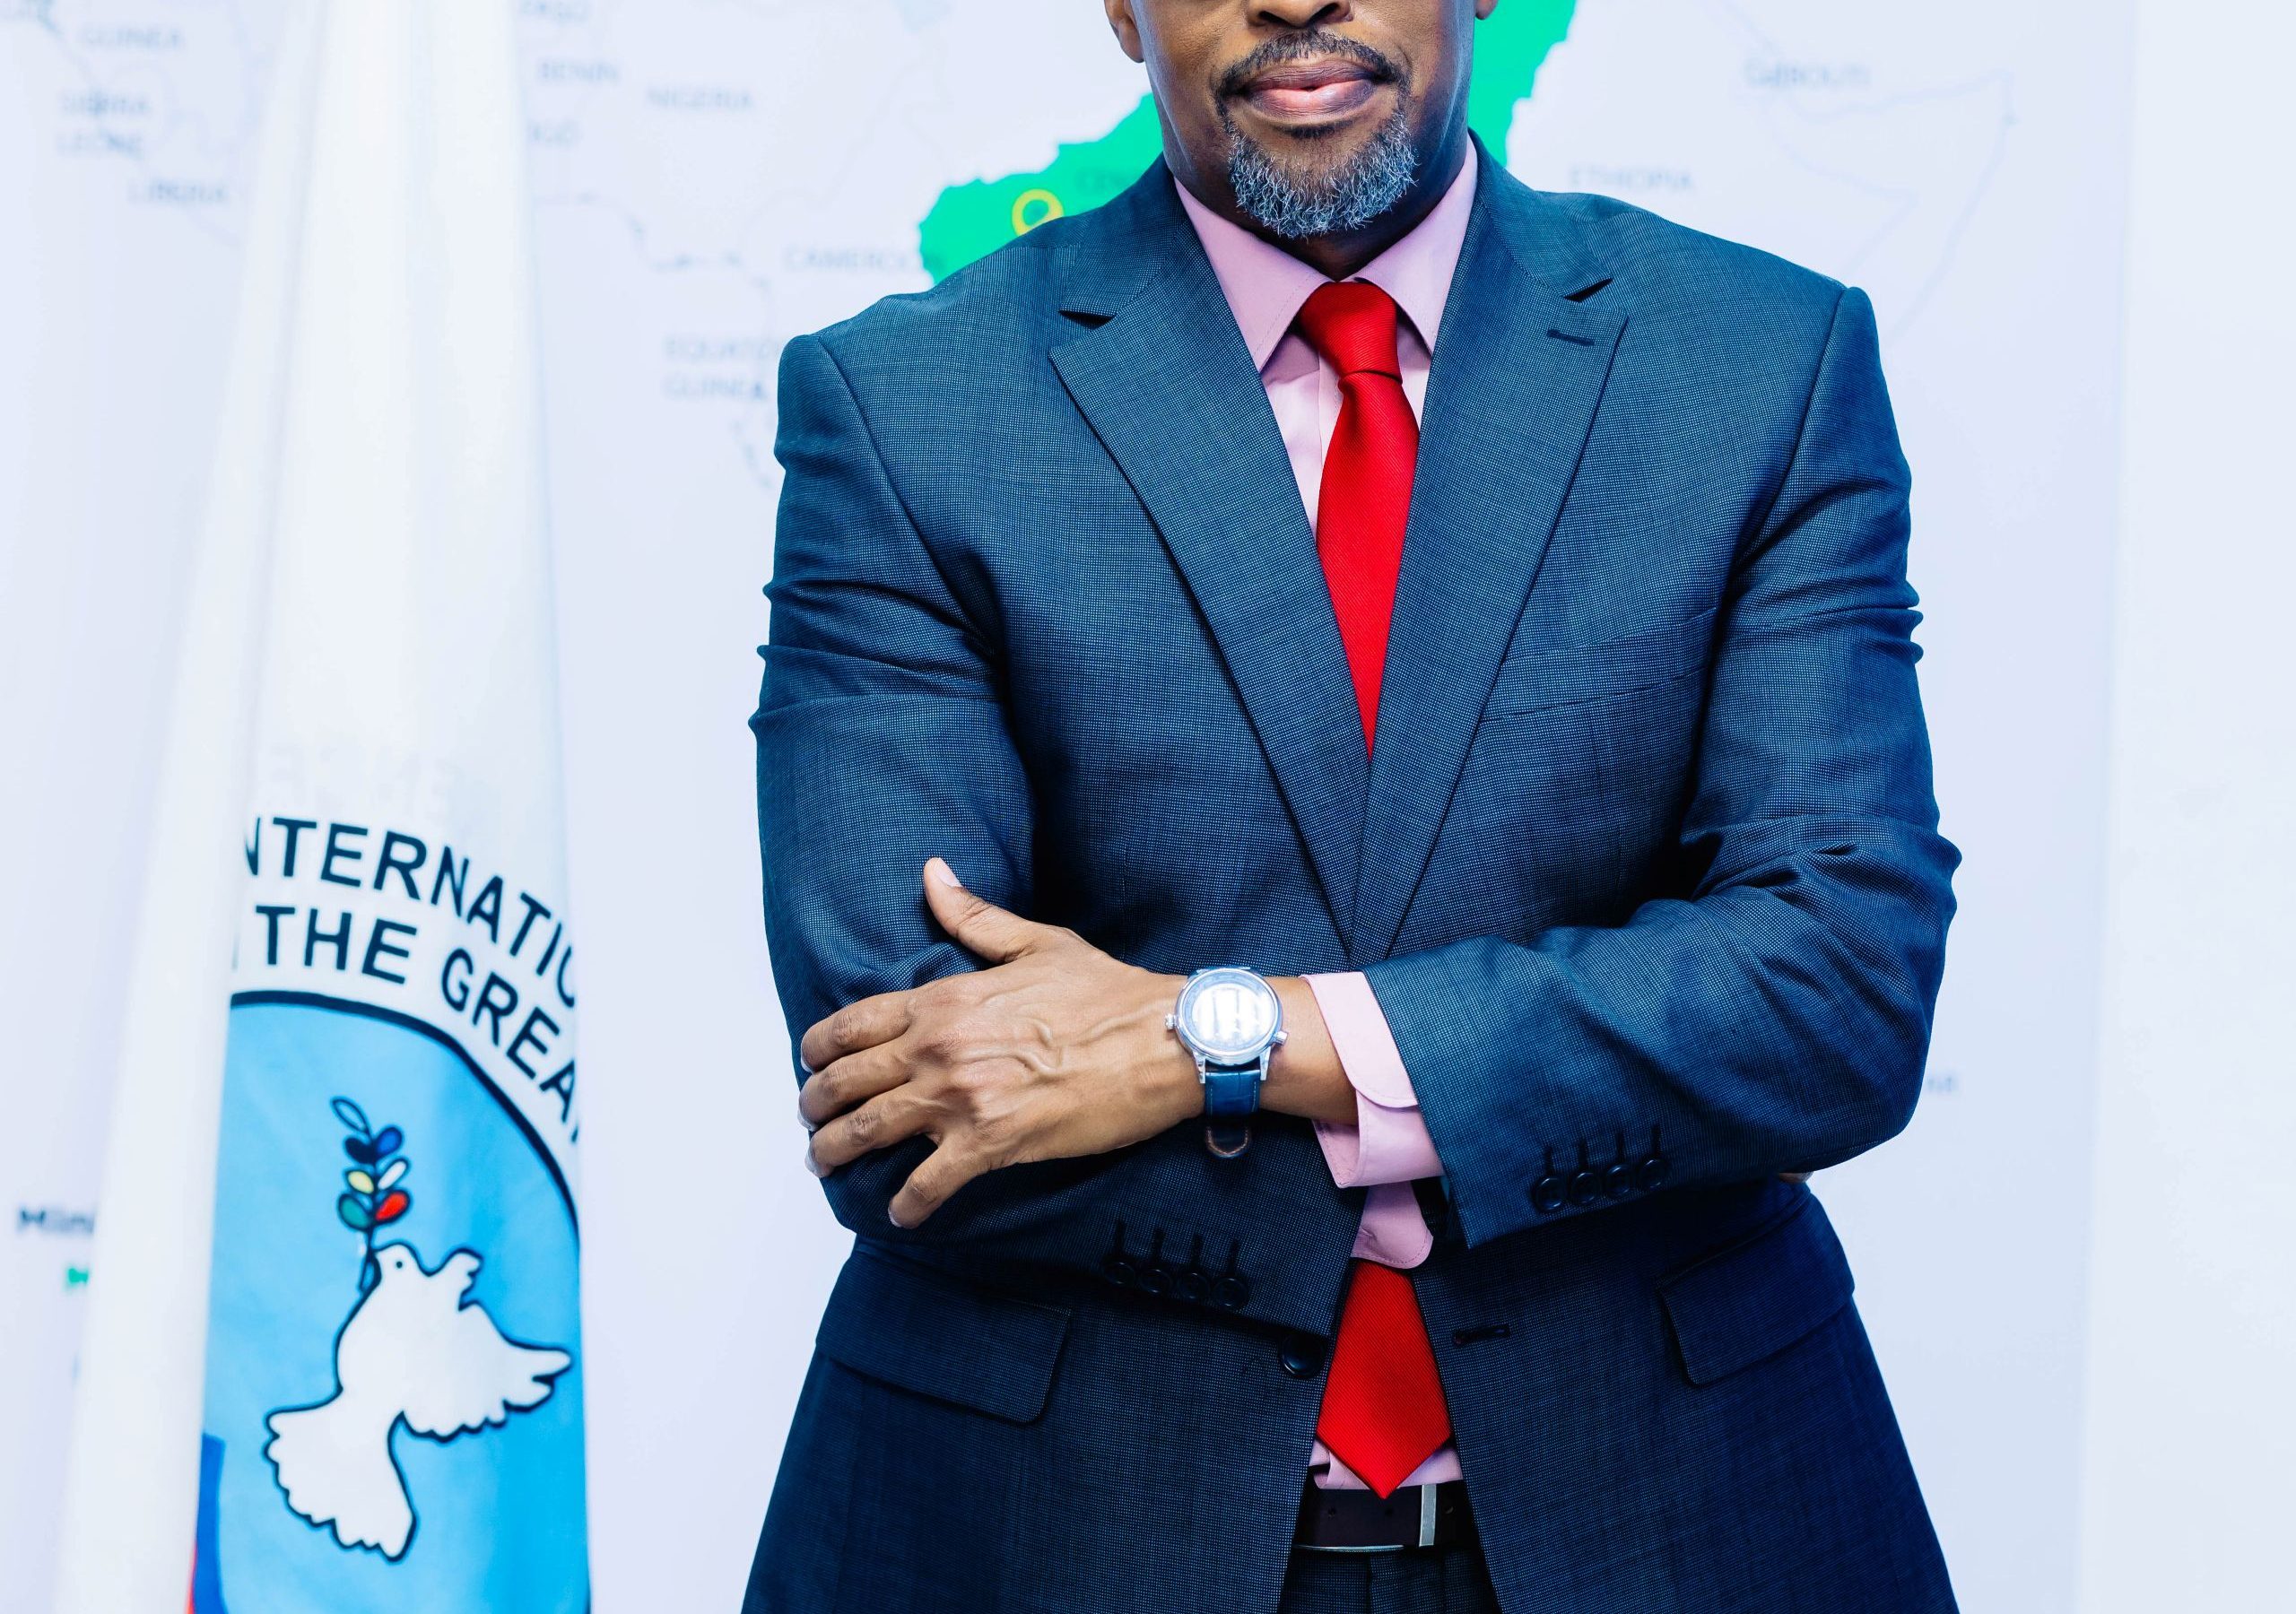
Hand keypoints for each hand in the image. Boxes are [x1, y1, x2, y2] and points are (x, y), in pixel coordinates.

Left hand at [797, 857, 1202, 1226]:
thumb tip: (931, 873)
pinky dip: (908, 1206)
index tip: (811, 1064)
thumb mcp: (1035, 943)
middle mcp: (939, 1048)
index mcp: (945, 999)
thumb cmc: (1108, 993)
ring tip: (825, 1163)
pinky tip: (902, 1215)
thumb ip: (972, 916)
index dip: (818, 1049)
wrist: (1162, 1040)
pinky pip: (928, 1184)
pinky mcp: (992, 1144)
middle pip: (846, 1082)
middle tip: (811, 1121)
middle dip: (815, 1106)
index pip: (852, 1024)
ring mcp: (961, 1099)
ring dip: (835, 1152)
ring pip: (868, 1133)